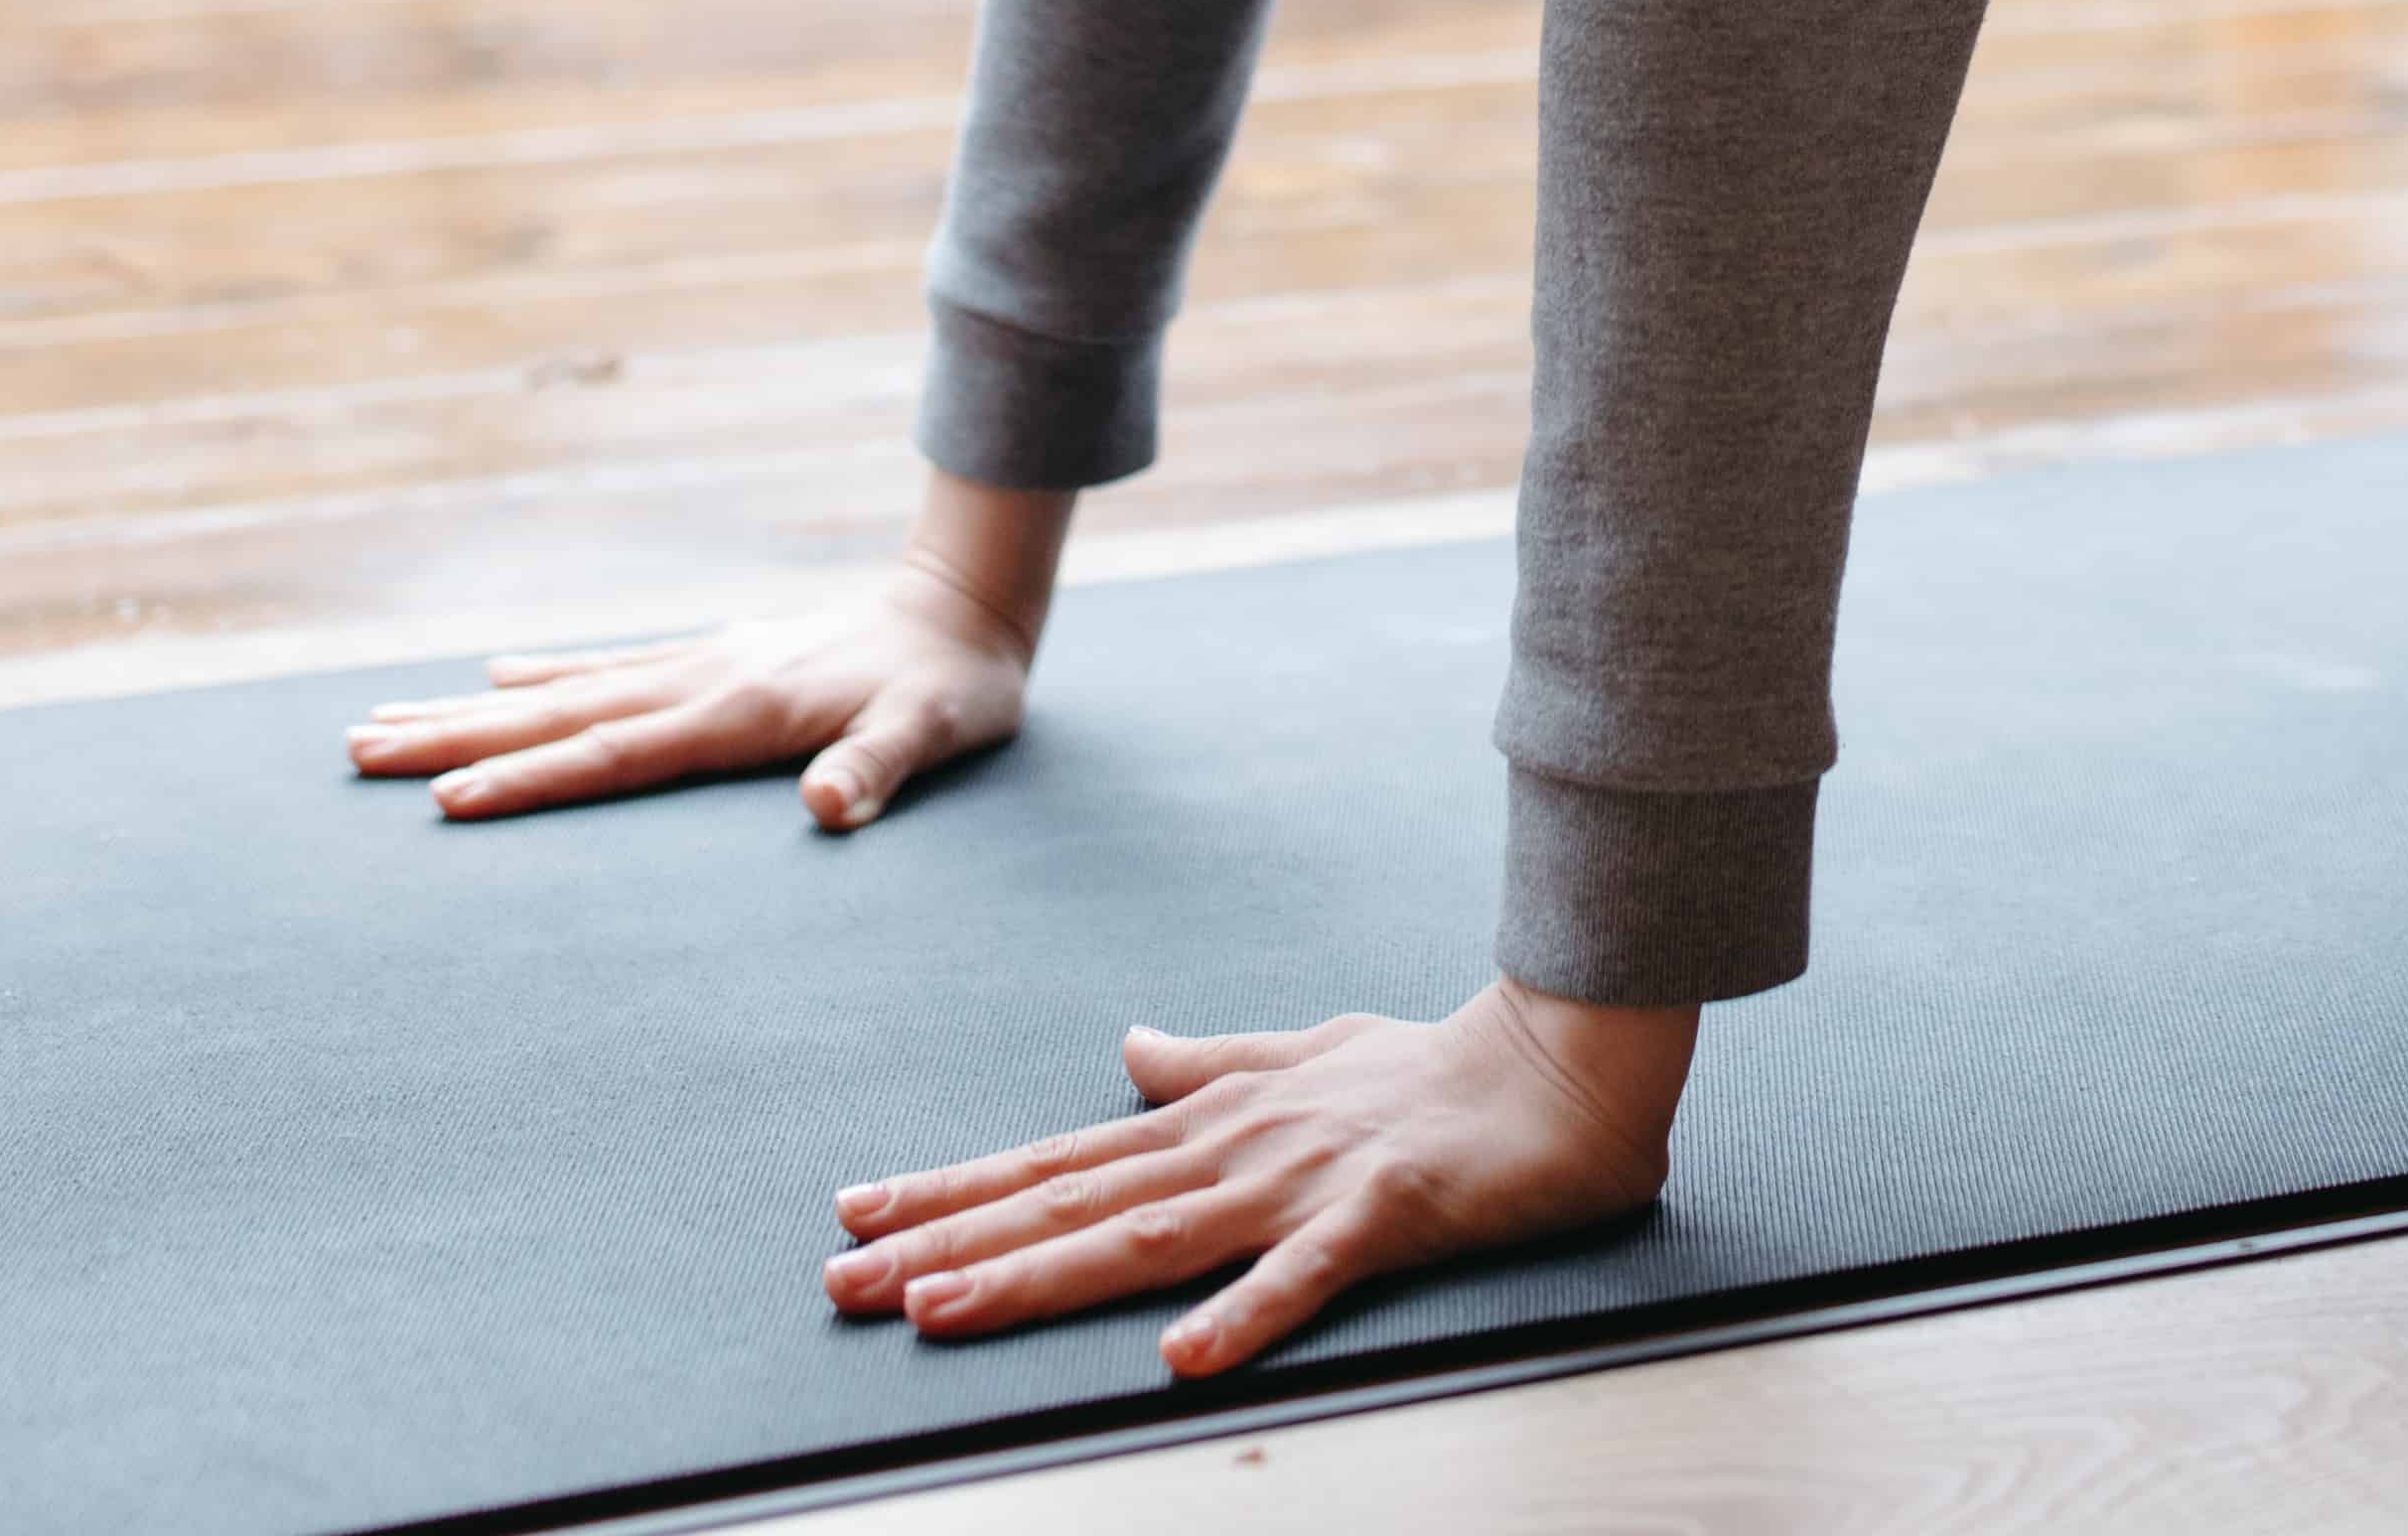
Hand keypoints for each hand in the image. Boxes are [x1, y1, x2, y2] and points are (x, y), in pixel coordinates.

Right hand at [344, 475, 1065, 827]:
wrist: (965, 605)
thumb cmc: (953, 688)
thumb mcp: (935, 734)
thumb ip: (879, 770)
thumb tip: (828, 808)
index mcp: (739, 710)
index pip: (613, 754)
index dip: (531, 781)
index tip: (446, 802)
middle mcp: (699, 678)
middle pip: (556, 716)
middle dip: (455, 739)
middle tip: (356, 751)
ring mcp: (697, 661)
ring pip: (562, 690)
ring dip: (474, 709)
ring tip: (387, 720)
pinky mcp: (710, 655)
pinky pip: (605, 667)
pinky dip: (543, 674)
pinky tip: (494, 676)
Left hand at [823, 981, 1696, 1376]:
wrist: (1564, 1060)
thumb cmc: (1433, 1068)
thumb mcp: (1301, 1055)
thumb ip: (1208, 1063)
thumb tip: (1128, 1050)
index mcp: (1213, 1118)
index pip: (1058, 1160)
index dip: (954, 1191)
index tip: (856, 1214)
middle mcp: (1234, 1147)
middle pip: (1070, 1203)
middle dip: (950, 1245)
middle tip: (844, 1283)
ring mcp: (1302, 1181)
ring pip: (1148, 1237)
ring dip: (1040, 1276)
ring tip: (941, 1312)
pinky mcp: (1381, 1215)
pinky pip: (1304, 1276)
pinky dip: (1242, 1314)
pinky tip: (1182, 1356)